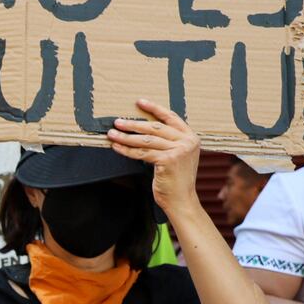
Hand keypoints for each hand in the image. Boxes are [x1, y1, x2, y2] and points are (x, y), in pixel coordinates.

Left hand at [106, 99, 200, 213]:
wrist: (181, 200)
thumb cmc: (176, 180)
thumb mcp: (177, 156)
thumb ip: (168, 142)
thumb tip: (142, 129)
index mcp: (191, 137)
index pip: (170, 117)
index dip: (154, 108)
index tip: (139, 102)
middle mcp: (187, 141)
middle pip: (155, 128)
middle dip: (134, 124)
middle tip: (117, 122)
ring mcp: (178, 150)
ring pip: (146, 140)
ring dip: (126, 137)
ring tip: (112, 134)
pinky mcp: (168, 160)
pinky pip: (142, 153)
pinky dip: (127, 150)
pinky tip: (116, 147)